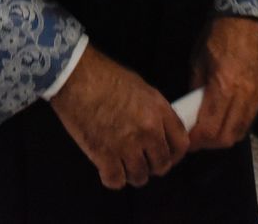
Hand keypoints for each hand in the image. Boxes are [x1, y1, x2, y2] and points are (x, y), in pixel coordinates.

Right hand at [50, 45, 188, 188]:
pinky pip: (116, 181)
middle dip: (153, 166)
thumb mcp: (140, 87)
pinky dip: (112, 178)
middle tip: (142, 161)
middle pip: (161, 164)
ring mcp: (127, 146)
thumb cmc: (105, 76)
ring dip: (132, 174)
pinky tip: (108, 169)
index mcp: (159, 110)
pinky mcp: (104, 156)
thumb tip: (157, 128)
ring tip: (123, 165)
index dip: (174, 154)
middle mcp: (148, 131)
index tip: (166, 155)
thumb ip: (153, 110)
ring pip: (140, 177)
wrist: (76, 77)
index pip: (180, 144)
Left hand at [187, 16, 257, 149]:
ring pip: (239, 132)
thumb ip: (195, 87)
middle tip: (194, 139)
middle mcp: (241, 96)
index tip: (184, 139)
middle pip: (226, 137)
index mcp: (223, 86)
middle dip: (207, 143)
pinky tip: (223, 123)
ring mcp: (254, 97)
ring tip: (207, 133)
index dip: (195, 139)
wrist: (246, 21)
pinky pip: (248, 121)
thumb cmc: (217, 36)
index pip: (209, 128)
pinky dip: (235, 128)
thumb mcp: (197, 60)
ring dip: (222, 138)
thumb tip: (191, 109)